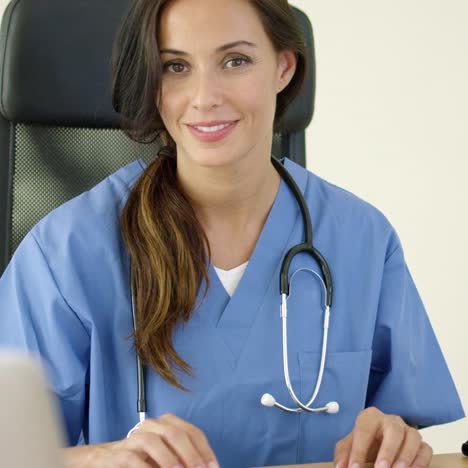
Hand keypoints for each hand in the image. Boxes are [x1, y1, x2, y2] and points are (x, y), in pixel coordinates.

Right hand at [99, 413, 218, 467]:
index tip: (213, 467)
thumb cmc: (145, 460)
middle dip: (190, 455)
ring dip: (169, 460)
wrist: (107, 461)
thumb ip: (184, 459)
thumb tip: (207, 467)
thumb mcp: (168, 457)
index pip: (192, 432)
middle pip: (175, 433)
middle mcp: (152, 426)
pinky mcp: (119, 454)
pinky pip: (133, 459)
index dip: (204, 450)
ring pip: (153, 442)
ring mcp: (134, 438)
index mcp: (167, 423)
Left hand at [334, 407, 432, 467]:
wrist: (379, 441)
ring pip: (413, 438)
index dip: (358, 451)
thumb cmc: (364, 442)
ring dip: (406, 457)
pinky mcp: (420, 443)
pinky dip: (421, 461)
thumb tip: (340, 467)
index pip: (363, 431)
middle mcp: (391, 420)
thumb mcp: (349, 445)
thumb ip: (343, 455)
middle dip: (388, 451)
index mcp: (370, 417)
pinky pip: (426, 449)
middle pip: (393, 430)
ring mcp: (407, 430)